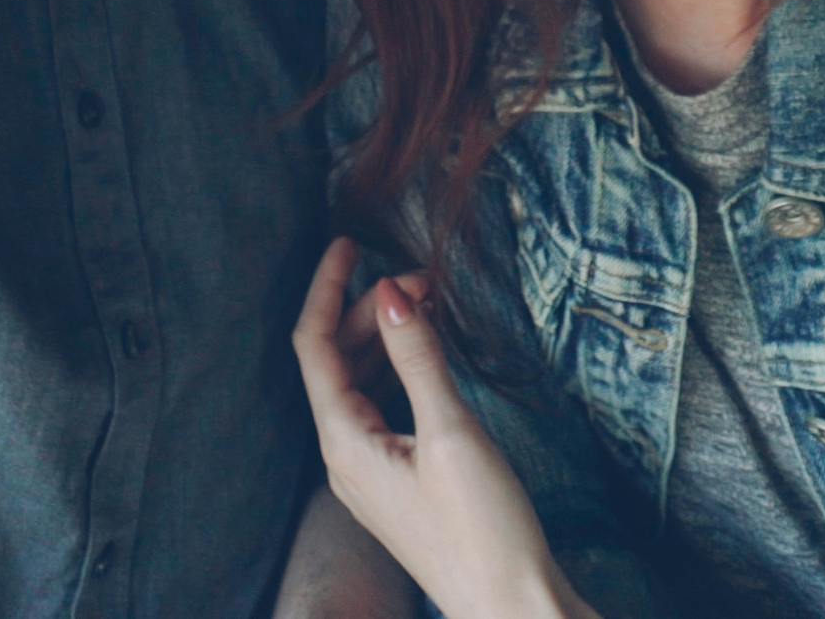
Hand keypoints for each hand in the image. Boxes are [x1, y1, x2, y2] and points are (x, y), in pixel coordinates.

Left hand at [291, 240, 593, 618]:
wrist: (510, 605)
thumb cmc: (484, 529)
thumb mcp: (453, 431)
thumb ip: (418, 357)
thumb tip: (391, 290)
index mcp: (344, 443)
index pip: (314, 346)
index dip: (327, 289)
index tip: (347, 242)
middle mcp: (344, 459)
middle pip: (337, 363)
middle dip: (371, 311)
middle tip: (423, 278)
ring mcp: (369, 475)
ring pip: (360, 387)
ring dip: (386, 342)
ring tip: (427, 305)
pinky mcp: (397, 486)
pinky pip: (382, 412)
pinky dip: (398, 374)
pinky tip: (426, 356)